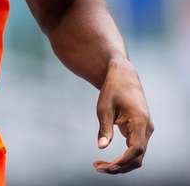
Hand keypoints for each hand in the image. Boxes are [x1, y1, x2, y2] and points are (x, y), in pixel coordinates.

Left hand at [93, 59, 152, 173]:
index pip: (136, 148)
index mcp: (140, 121)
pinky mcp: (140, 132)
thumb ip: (104, 128)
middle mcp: (147, 128)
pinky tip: (106, 160)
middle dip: (119, 166)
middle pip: (138, 156)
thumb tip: (101, 147)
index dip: (123, 160)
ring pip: (137, 156)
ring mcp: (145, 131)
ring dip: (120, 164)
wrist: (124, 77)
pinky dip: (122, 158)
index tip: (108, 165)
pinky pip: (134, 150)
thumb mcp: (104, 107)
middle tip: (97, 167)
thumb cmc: (113, 89)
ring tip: (99, 166)